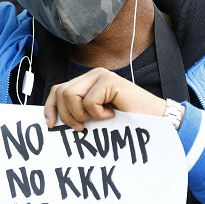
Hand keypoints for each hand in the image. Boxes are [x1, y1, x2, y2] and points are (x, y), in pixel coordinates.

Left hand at [44, 67, 167, 130]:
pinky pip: (89, 101)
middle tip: (81, 128)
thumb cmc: (125, 123)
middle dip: (66, 115)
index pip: (58, 90)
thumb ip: (77, 112)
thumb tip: (52, 120)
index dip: (50, 107)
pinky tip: (112, 114)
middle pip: (60, 92)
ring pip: (70, 95)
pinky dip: (98, 115)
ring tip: (98, 120)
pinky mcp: (110, 81)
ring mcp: (101, 76)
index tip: (51, 125)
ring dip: (81, 114)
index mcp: (87, 82)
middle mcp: (92, 75)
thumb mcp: (95, 118)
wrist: (154, 122)